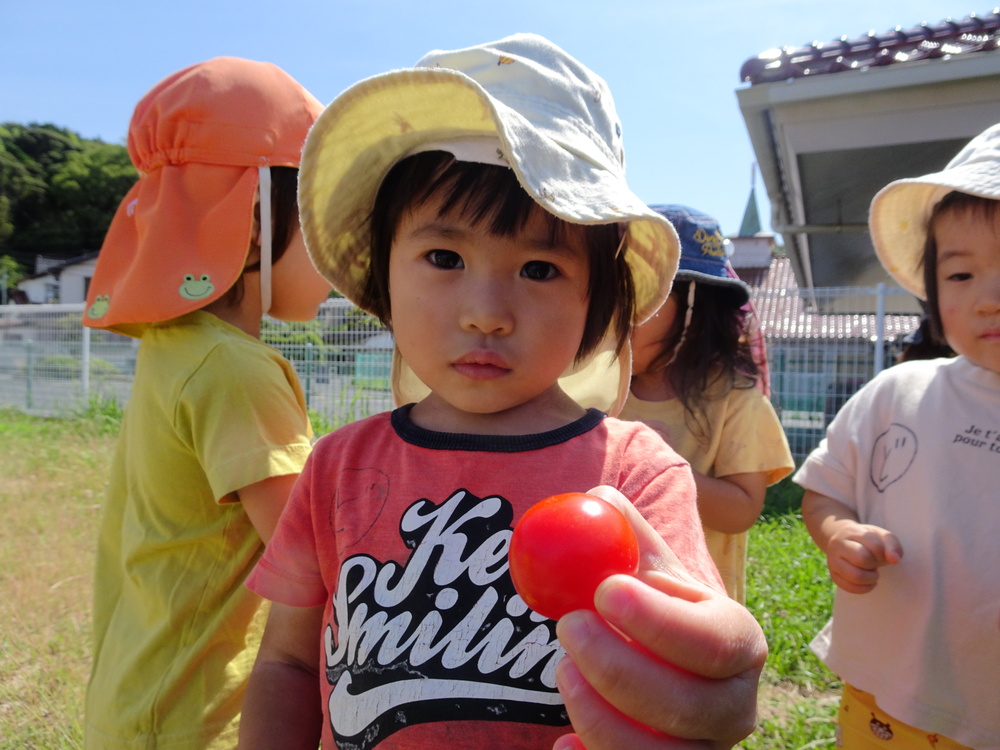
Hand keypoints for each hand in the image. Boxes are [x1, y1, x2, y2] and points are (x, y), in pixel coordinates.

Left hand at [552, 486, 766, 748]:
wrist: (663, 661)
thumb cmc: (652, 606)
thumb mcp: (645, 567)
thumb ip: (625, 532)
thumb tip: (596, 498)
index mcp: (737, 642)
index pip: (711, 640)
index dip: (659, 620)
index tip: (603, 590)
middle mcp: (734, 705)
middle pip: (688, 706)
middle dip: (619, 668)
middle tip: (567, 627)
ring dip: (601, 716)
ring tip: (562, 671)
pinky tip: (563, 744)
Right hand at [824, 521, 902, 593]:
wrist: (844, 542)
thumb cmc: (867, 541)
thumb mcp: (881, 536)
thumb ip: (893, 545)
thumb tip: (894, 560)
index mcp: (851, 531)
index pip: (875, 545)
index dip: (883, 554)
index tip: (881, 554)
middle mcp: (837, 544)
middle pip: (862, 559)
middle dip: (874, 564)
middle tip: (874, 563)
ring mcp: (832, 560)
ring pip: (856, 576)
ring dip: (871, 579)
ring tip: (872, 574)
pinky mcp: (833, 575)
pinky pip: (850, 588)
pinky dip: (865, 588)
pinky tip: (868, 583)